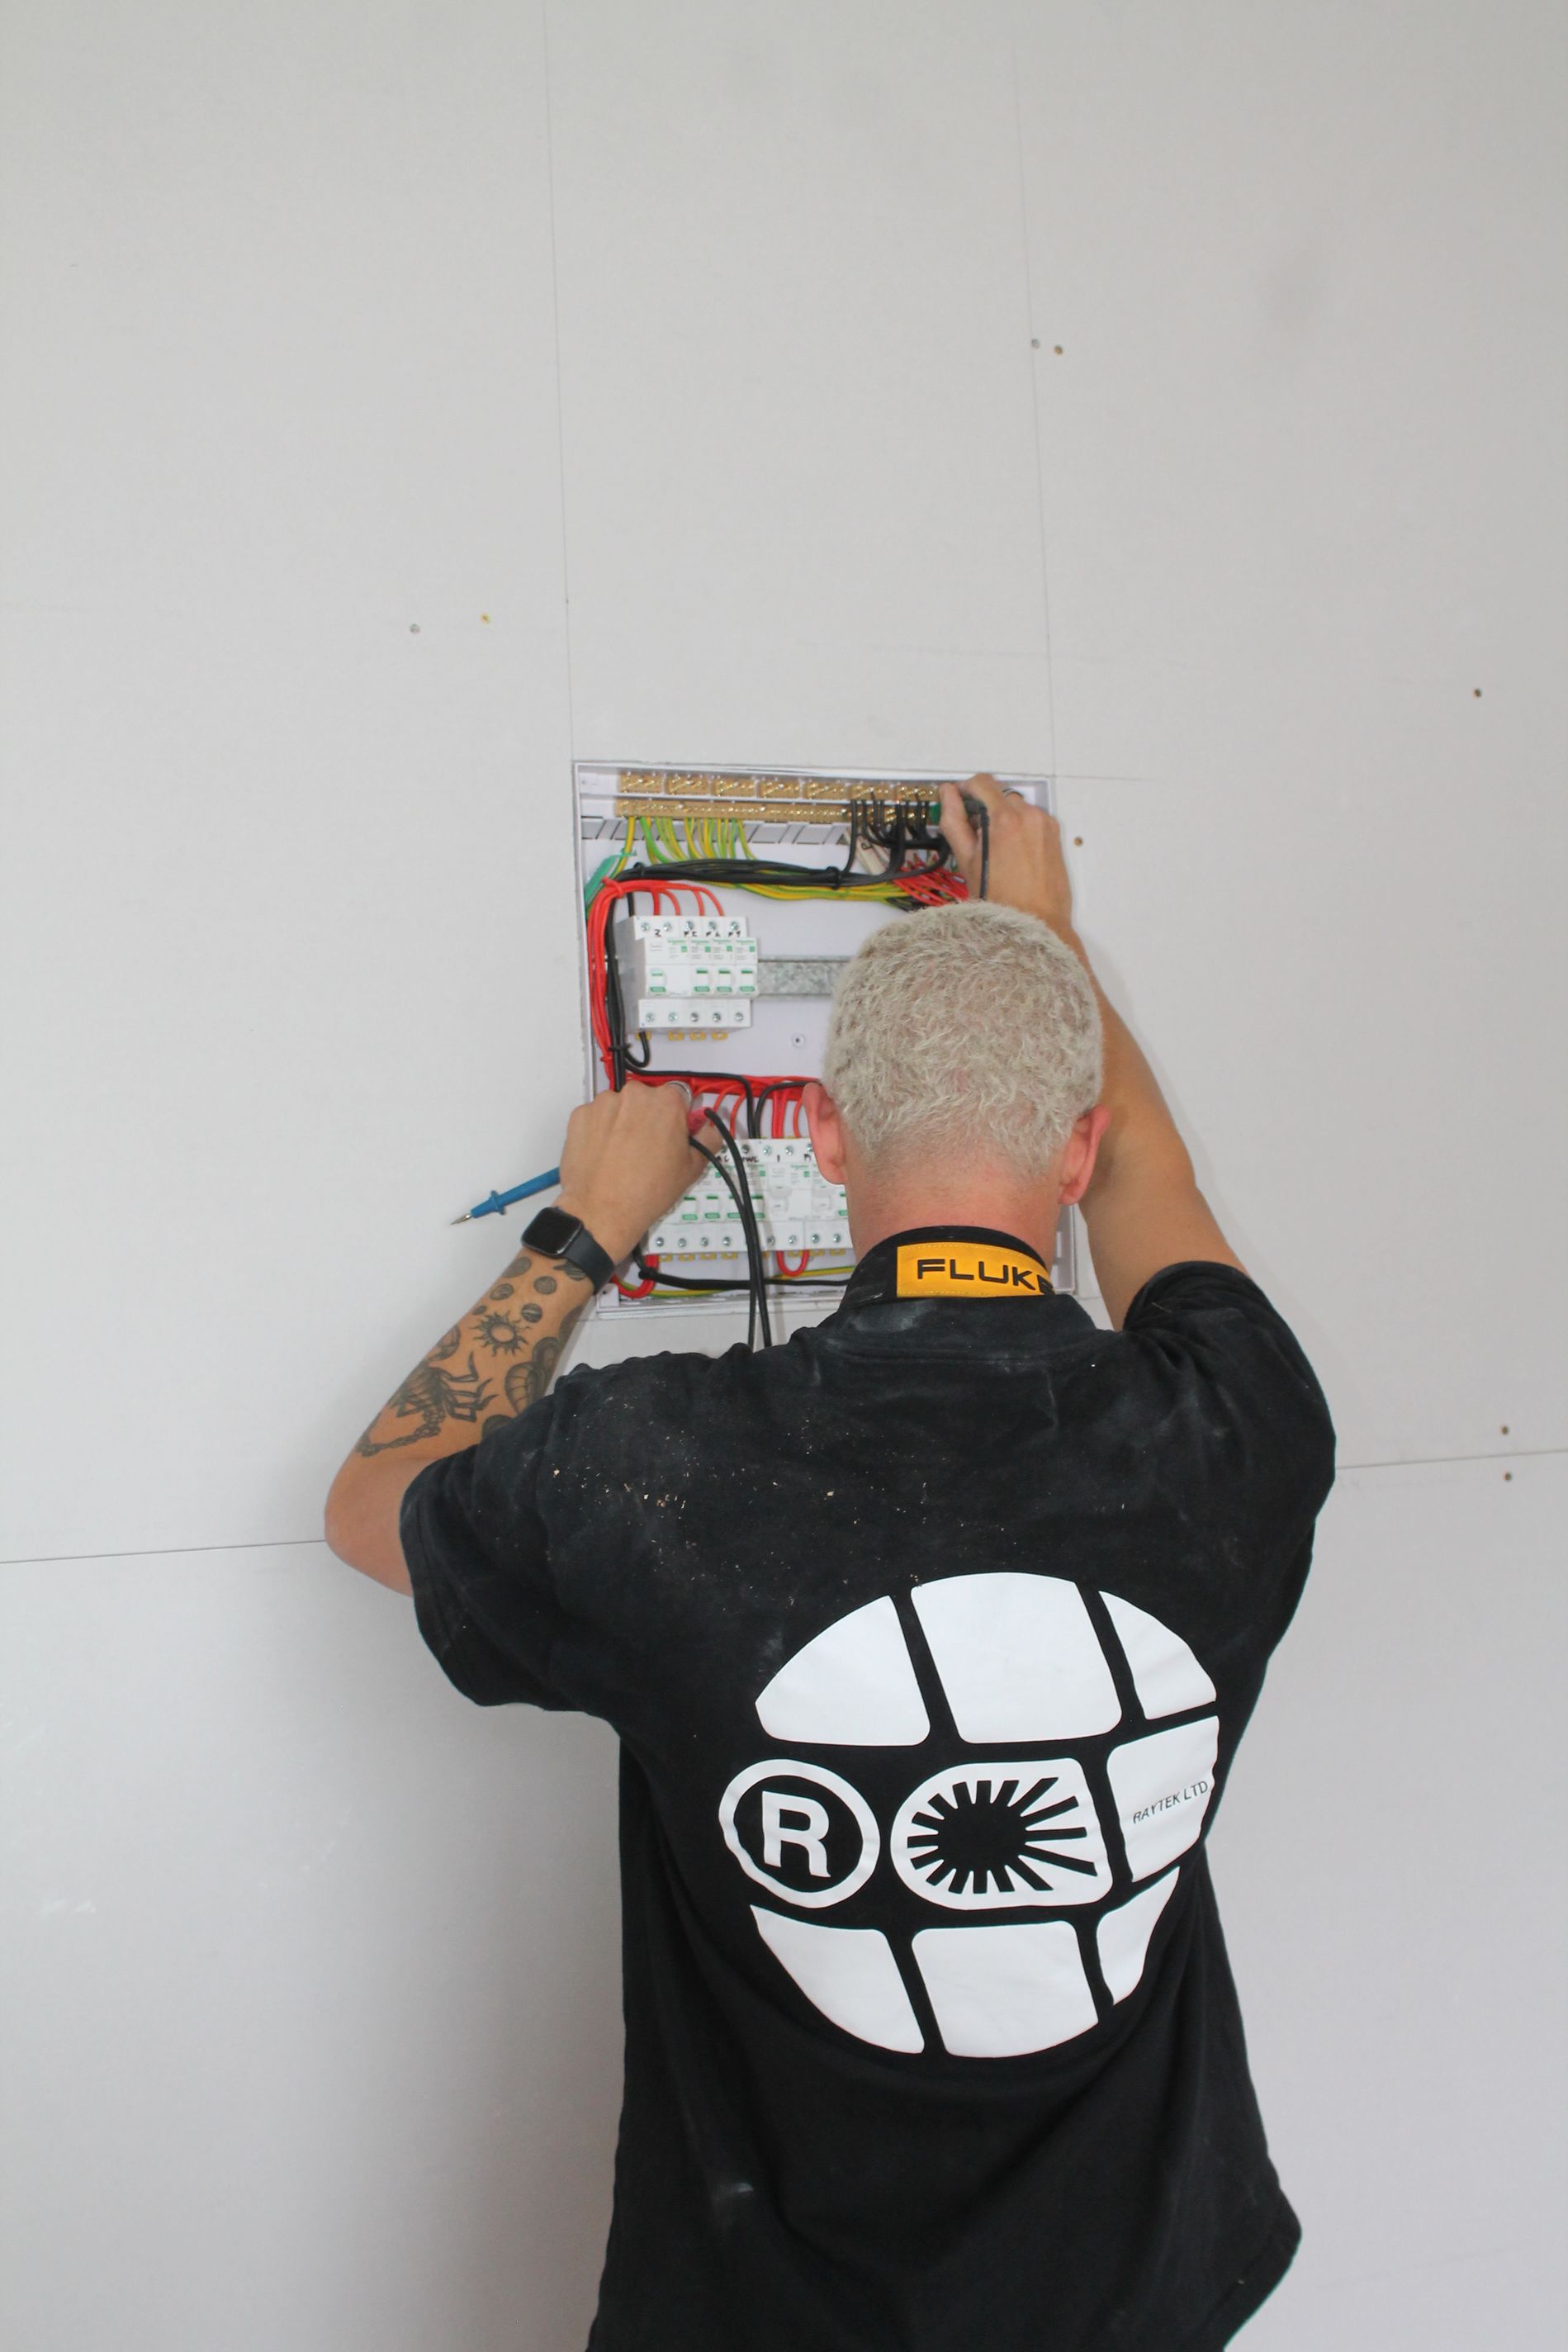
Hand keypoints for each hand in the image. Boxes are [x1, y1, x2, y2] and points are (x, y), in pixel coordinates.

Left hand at [555, 1083, 719, 1265]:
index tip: (672, 1134)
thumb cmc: (648, 1191)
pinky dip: (599, 1131)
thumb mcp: (692, 1168)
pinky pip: (595, 1117)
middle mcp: (635, 1095)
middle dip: (648, 1119)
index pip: (678, 1098)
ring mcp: (604, 1103)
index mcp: (667, 1102)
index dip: (677, 1118)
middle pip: (646, 1100)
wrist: (603, 1210)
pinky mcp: (580, 1115)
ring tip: (623, 1155)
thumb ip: (708, 1140)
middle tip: (647, 1150)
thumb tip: (709, 1130)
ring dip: (622, 1123)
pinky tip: (605, 1155)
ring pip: (619, 1107)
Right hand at [939, 775, 1076, 935]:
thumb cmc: (1000, 899)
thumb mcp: (966, 860)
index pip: (982, 782)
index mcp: (1006, 819)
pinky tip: (1014, 854)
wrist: (1037, 922)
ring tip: (997, 850)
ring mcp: (1045, 823)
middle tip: (977, 838)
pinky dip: (1020, 827)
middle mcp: (1029, 815)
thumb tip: (947, 794)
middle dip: (986, 809)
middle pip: (1000, 795)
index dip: (966, 789)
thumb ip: (954, 821)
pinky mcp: (1055, 833)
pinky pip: (1032, 819)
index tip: (959, 802)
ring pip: (1017, 807)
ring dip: (1004, 818)